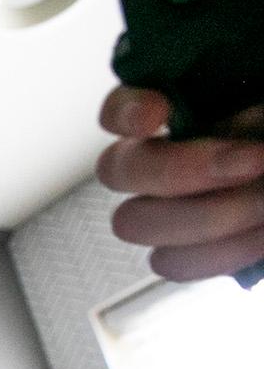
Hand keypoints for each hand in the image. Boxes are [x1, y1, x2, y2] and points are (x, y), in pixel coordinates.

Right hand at [97, 86, 263, 281]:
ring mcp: (169, 204)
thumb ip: (255, 111)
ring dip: (208, 215)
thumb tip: (247, 124)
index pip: (118, 108)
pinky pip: (173, 261)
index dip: (128, 111)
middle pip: (120, 170)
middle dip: (185, 168)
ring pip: (135, 222)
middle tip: (257, 161)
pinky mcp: (190, 247)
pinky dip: (221, 251)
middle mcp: (160, 154)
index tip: (162, 113)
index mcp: (179, 107)